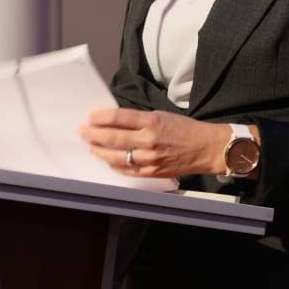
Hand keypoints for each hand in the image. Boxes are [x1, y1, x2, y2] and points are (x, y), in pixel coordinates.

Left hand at [80, 108, 230, 178]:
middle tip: (82, 131)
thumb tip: (115, 120)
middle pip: (113, 137)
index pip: (118, 118)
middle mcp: (148, 140)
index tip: (91, 117)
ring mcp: (149, 159)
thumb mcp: (162, 115)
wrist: (206, 148)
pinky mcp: (152, 172)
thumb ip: (140, 119)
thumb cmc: (185, 129)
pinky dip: (114, 165)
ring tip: (90, 146)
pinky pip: (127, 170)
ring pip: (116, 156)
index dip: (101, 117)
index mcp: (151, 122)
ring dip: (99, 151)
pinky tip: (107, 160)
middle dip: (93, 134)